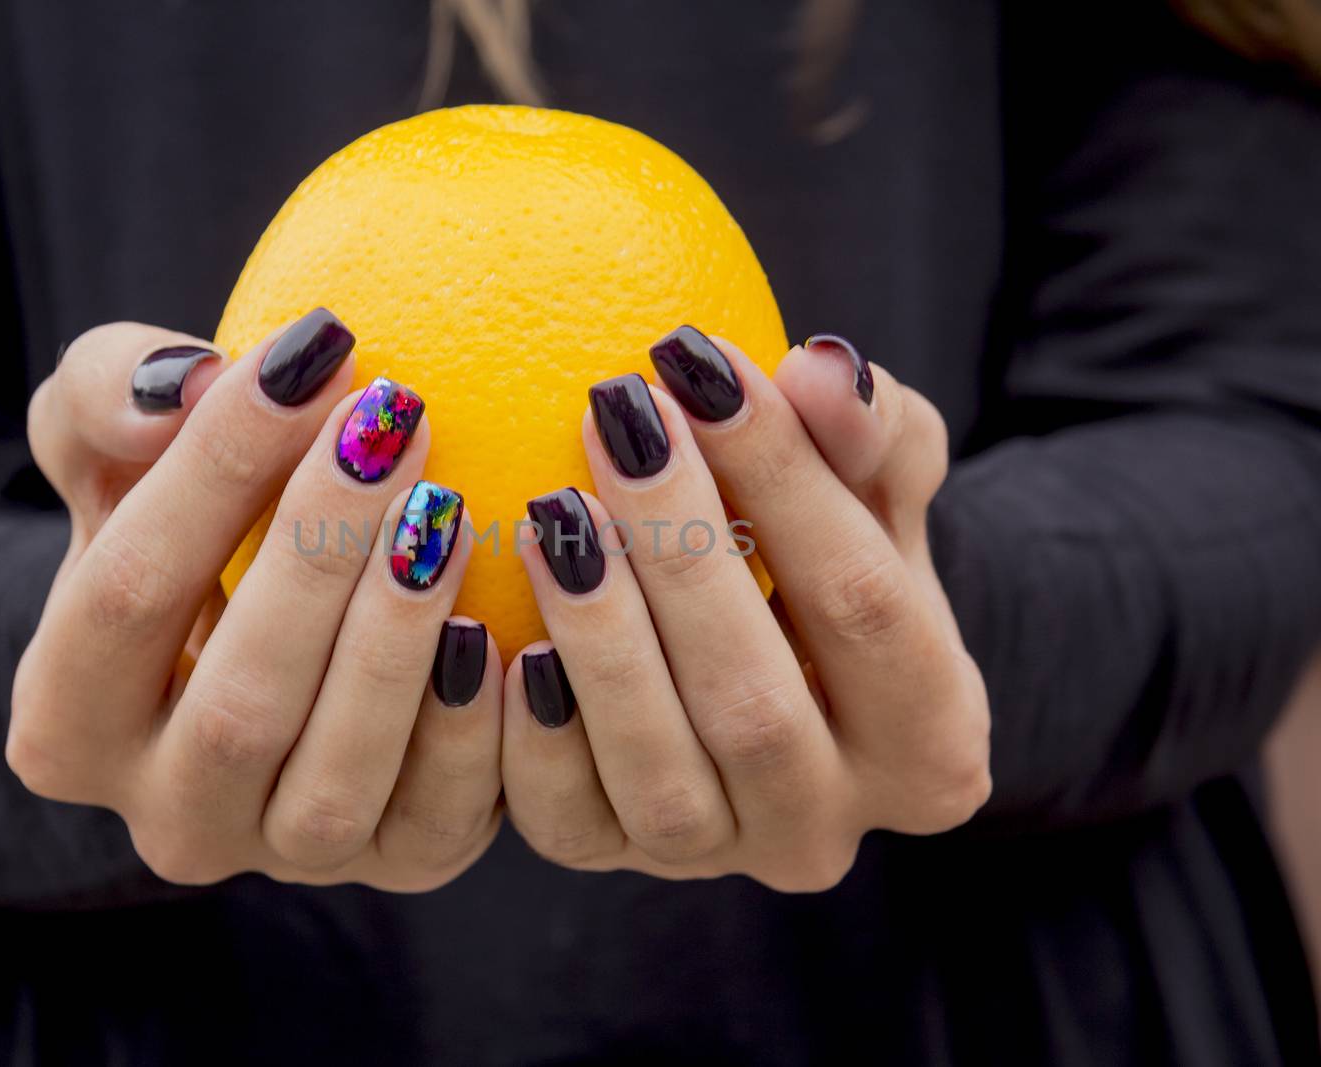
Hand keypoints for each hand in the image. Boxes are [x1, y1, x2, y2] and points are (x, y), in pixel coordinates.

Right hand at [8, 312, 500, 890]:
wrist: (251, 630)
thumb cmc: (172, 516)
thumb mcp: (109, 440)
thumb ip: (107, 394)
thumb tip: (180, 382)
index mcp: (65, 724)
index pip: (126, 597)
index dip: (215, 473)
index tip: (310, 356)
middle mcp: (165, 819)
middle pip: (238, 706)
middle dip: (321, 555)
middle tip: (394, 424)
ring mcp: (282, 856)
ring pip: (335, 779)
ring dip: (399, 639)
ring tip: (450, 505)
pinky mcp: (395, 863)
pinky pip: (438, 819)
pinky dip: (475, 728)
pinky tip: (505, 621)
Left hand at [501, 329, 989, 889]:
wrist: (778, 672)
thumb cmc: (834, 549)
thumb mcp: (877, 487)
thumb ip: (869, 433)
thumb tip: (819, 367)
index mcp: (931, 742)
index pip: (863, 606)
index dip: (784, 482)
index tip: (700, 366)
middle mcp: (832, 827)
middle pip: (755, 706)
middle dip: (677, 555)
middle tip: (612, 420)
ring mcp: (722, 857)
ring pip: (660, 778)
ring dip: (599, 642)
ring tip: (551, 511)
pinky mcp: (621, 860)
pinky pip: (566, 821)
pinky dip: (529, 736)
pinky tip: (498, 631)